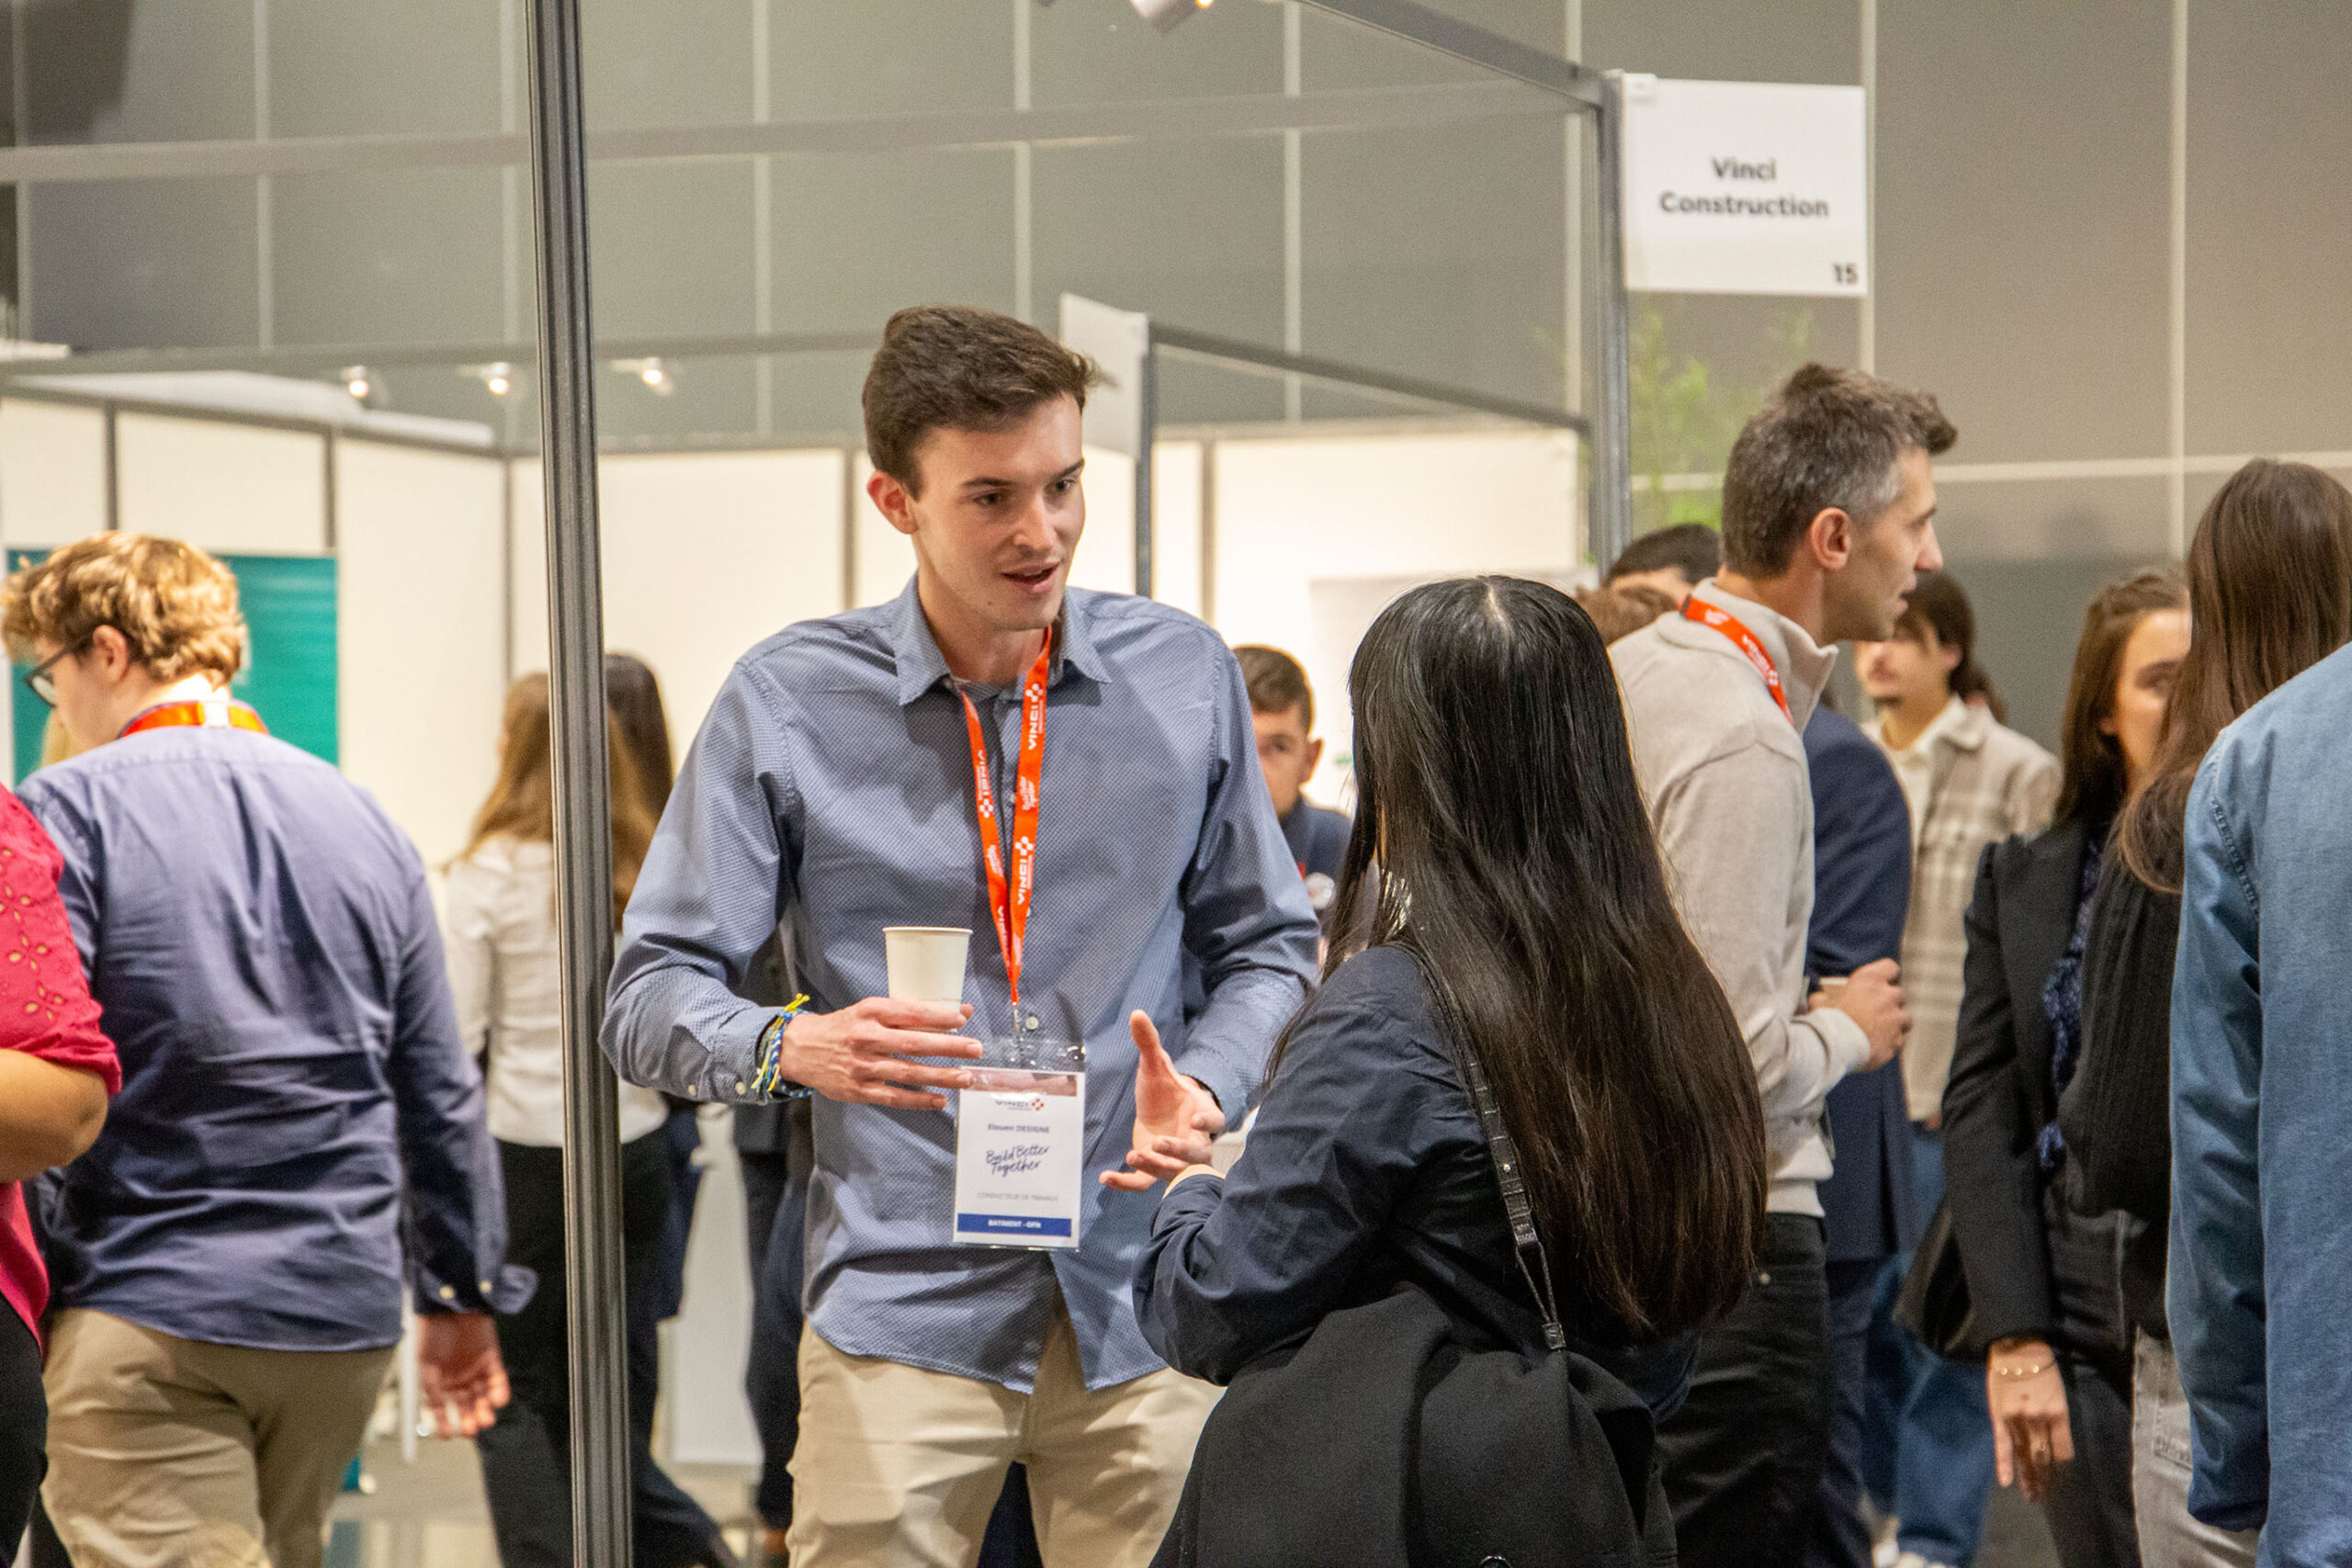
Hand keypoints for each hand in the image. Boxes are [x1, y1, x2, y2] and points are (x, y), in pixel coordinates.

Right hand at [417, 1312, 509, 1437]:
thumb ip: (431, 1388)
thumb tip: (434, 1410)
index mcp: (440, 1382)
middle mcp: (459, 1379)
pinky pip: (497, 1379)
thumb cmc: (432, 1334)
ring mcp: (476, 1370)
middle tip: (472, 1429)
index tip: (448, 1435)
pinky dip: (499, 1391)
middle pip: (468, 1405)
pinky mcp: (492, 1359)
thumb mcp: (425, 1364)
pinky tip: (497, 1399)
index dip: (446, 1422)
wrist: (451, 1306)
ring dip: (485, 1409)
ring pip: (483, 1396)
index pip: (444, 1408)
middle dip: (471, 1419)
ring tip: (485, 1419)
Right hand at [779, 997, 980, 1109]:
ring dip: (940, 1076)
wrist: (801, 1049)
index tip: (963, 1019)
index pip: (911, 1012)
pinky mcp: (859, 1090)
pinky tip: (940, 1100)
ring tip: (966, 1077)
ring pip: (908, 1072)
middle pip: (914, 1043)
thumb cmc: (845, 1027)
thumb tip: (958, 1013)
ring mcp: (862, 1066)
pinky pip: (894, 1097)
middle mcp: (866, 1038)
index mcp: (870, 1012)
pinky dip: (919, 1100)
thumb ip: (909, 1012)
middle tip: (975, 1048)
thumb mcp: (870, 1010)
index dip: (939, 1016)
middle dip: (949, 1046)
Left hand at [1101, 1010, 1224, 1192]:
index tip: (1195, 1121)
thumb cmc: (1164, 1089)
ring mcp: (1175, 1158)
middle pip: (1197, 1154)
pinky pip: (1145, 1183)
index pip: (1215, 1121)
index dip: (1208, 1123)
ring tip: (1133, 1156)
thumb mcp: (1154, 1066)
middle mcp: (1194, 1139)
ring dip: (1157, 1166)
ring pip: (1174, 1171)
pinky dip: (1126, 1183)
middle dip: (1179, 1151)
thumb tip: (1137, 1013)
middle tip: (1158, 1143)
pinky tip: (1105, 1177)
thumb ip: (1148, 1043)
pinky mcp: (1155, 1167)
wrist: (1160, 1109)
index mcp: (1201, 1112)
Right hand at [1811, 957, 1908, 1070]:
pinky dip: (1890, 1042)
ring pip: (1904, 1018)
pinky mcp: (1897, 1040)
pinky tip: (1875, 1045)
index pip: (1890, 967)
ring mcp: (1896, 1019)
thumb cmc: (1827, 1021)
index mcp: (1870, 979)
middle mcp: (1888, 996)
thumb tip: (1821, 999)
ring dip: (1894, 1022)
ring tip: (1877, 1030)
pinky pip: (1898, 1040)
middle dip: (1889, 1001)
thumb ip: (1826, 997)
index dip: (1886, 974)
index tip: (1880, 982)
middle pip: (1899, 994)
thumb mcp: (1820, 1001)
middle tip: (1874, 1010)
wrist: (1836, 1047)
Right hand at [1987, 1337, 2073, 1501]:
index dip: (2063, 1467)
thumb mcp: (2058, 1392)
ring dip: (2029, 1478)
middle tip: (2048, 1497)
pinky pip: (2002, 1445)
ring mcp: (2017, 1419)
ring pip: (2025, 1455)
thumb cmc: (2041, 1367)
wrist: (2015, 1347)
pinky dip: (2004, 1464)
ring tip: (2032, 1497)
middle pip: (2044, 1456)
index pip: (2063, 1449)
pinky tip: (2006, 1482)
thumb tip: (2056, 1442)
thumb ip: (2057, 1417)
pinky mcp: (1999, 1416)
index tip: (2063, 1480)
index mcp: (2058, 1413)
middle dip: (2047, 1478)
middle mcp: (2038, 1419)